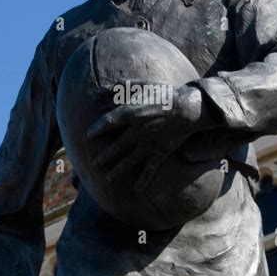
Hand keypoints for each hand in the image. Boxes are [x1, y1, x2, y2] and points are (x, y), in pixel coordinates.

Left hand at [87, 84, 214, 191]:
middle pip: (116, 146)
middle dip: (104, 157)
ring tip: (108, 178)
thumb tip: (106, 87)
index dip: (97, 129)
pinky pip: (150, 169)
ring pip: (129, 160)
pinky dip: (144, 180)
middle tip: (94, 164)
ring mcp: (148, 144)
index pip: (108, 123)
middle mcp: (137, 131)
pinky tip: (137, 189)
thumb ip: (124, 86)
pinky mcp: (160, 152)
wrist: (188, 108)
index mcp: (132, 113)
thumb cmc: (165, 94)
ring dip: (118, 170)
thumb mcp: (144, 85)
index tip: (88, 135)